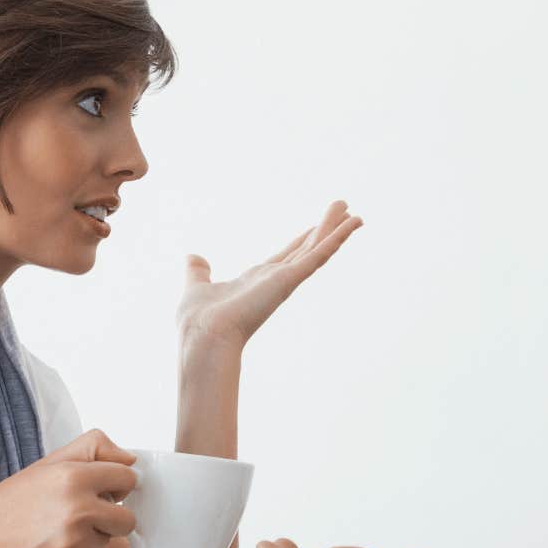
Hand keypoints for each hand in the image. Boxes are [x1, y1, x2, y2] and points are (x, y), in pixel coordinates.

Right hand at [0, 430, 139, 547]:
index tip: (101, 490)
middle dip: (110, 517)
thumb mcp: (49, 463)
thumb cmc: (14, 502)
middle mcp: (79, 509)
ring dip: (91, 538)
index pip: (128, 477)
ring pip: (109, 541)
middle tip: (79, 515)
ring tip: (57, 532)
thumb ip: (94, 449)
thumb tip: (132, 458)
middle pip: (128, 518)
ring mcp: (75, 543)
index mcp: (74, 477)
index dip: (116, 484)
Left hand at [177, 201, 362, 349]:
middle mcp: (276, 279)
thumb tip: (193, 259)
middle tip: (343, 210)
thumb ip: (198, 272)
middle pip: (308, 248)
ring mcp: (286, 279)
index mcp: (258, 280)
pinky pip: (319, 255)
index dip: (303, 239)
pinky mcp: (290, 279)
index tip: (316, 226)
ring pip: (318, 249)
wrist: (204, 336)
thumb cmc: (199, 320)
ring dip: (336, 230)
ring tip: (355, 214)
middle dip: (325, 229)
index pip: (287, 255)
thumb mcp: (197, 286)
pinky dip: (336, 238)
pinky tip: (351, 224)